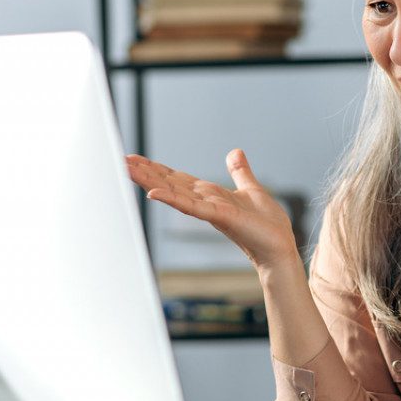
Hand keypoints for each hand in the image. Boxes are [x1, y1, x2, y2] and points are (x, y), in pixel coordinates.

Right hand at [125, 149, 298, 270]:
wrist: (280, 247)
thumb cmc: (267, 225)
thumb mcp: (252, 189)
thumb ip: (240, 172)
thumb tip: (234, 152)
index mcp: (209, 195)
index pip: (176, 179)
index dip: (156, 168)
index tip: (134, 158)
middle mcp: (204, 202)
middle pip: (168, 183)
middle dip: (145, 172)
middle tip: (119, 160)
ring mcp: (209, 210)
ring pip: (173, 192)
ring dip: (150, 181)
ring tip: (127, 169)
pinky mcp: (220, 216)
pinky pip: (191, 206)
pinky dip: (172, 199)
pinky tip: (153, 193)